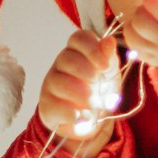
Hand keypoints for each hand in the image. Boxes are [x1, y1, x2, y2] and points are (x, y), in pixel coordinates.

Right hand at [38, 29, 119, 155]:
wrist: (91, 119)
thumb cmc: (99, 88)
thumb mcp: (109, 73)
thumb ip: (108, 57)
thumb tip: (109, 41)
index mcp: (78, 51)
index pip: (78, 38)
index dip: (92, 49)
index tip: (105, 66)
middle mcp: (61, 64)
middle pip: (66, 58)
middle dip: (86, 72)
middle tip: (97, 84)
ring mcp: (51, 83)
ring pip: (58, 81)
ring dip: (80, 94)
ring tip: (93, 105)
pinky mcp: (47, 104)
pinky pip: (55, 105)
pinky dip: (71, 112)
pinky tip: (81, 115)